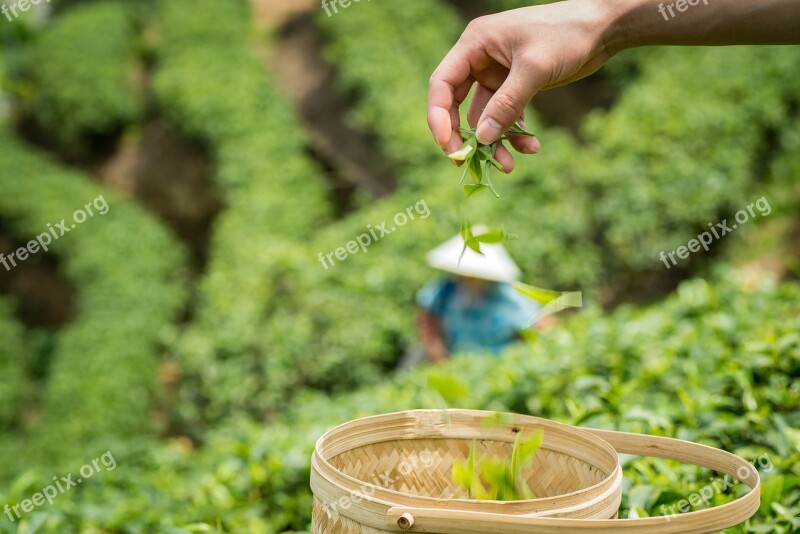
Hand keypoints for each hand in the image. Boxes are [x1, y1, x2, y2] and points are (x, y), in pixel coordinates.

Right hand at [428, 1, 616, 170]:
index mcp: (474, 44)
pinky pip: (505, 116)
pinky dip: (515, 134)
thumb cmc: (567, 35)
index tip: (448, 145)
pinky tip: (532, 147)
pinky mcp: (514, 86)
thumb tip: (483, 139)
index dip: (439, 116)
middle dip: (465, 136)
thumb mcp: (535, 69)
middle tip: (468, 163)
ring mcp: (496, 74)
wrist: (602, 28)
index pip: (442, 84)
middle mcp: (479, 59)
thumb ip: (507, 104)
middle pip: (456, 104)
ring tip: (509, 165)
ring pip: (484, 116)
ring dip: (495, 142)